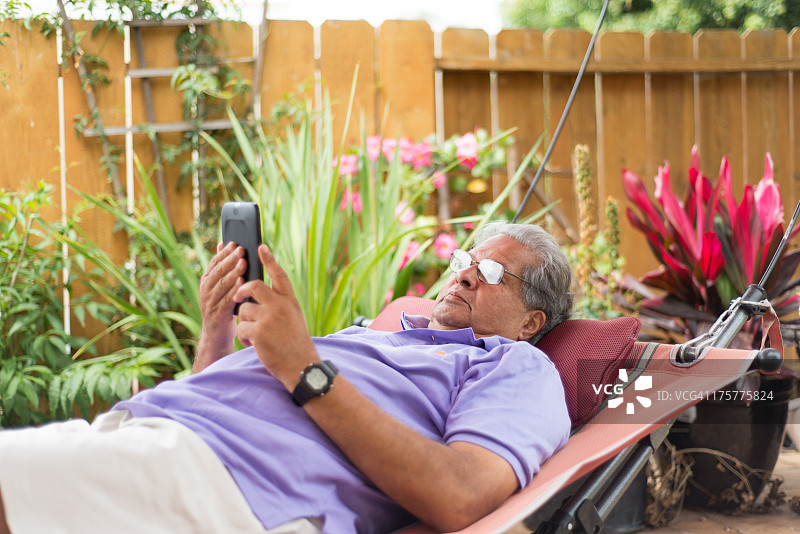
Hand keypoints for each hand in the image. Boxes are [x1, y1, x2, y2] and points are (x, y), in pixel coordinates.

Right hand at [195, 242, 245, 370]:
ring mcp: (210, 302)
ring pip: (222, 284)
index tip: (235, 243)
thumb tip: (222, 244)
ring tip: (243, 262)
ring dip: (233, 272)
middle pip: (218, 271)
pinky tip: (243, 282)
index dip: (224, 253)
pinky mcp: (218, 314)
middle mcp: (206, 290)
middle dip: (230, 259)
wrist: (216, 336)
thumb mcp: (220, 287)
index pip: (215, 263)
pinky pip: (227, 299)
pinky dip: (234, 290)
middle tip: (241, 249)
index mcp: (207, 282)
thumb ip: (220, 267)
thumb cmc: (222, 308)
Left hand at [234, 245, 318, 387]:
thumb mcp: (293, 318)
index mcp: (290, 301)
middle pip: (253, 286)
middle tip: (238, 298)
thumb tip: (255, 297)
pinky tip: (253, 344)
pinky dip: (244, 337)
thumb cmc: (296, 344)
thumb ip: (279, 305)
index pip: (279, 275)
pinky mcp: (259, 332)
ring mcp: (269, 318)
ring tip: (255, 336)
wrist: (302, 366)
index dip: (269, 259)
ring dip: (244, 323)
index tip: (260, 246)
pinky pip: (241, 327)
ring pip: (243, 310)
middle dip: (241, 291)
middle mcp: (280, 305)